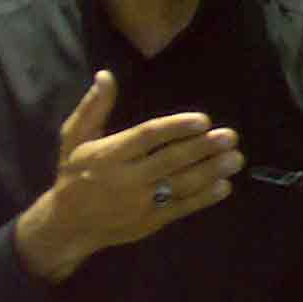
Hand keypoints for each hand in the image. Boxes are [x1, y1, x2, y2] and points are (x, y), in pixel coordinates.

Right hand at [12, 72, 243, 284]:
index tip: (204, 120)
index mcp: (108, 155)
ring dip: (210, 172)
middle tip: (231, 136)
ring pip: (179, 185)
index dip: (176, 128)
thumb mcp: (75, 139)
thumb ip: (93, 108)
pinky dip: (204, 198)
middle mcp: (125, 179)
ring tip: (236, 158)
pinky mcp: (149, 222)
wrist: (67, 226)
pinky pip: (180, 208)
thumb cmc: (74, 174)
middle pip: (169, 161)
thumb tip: (106, 75)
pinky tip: (225, 186)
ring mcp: (138, 203)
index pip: (147, 138)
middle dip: (202, 148)